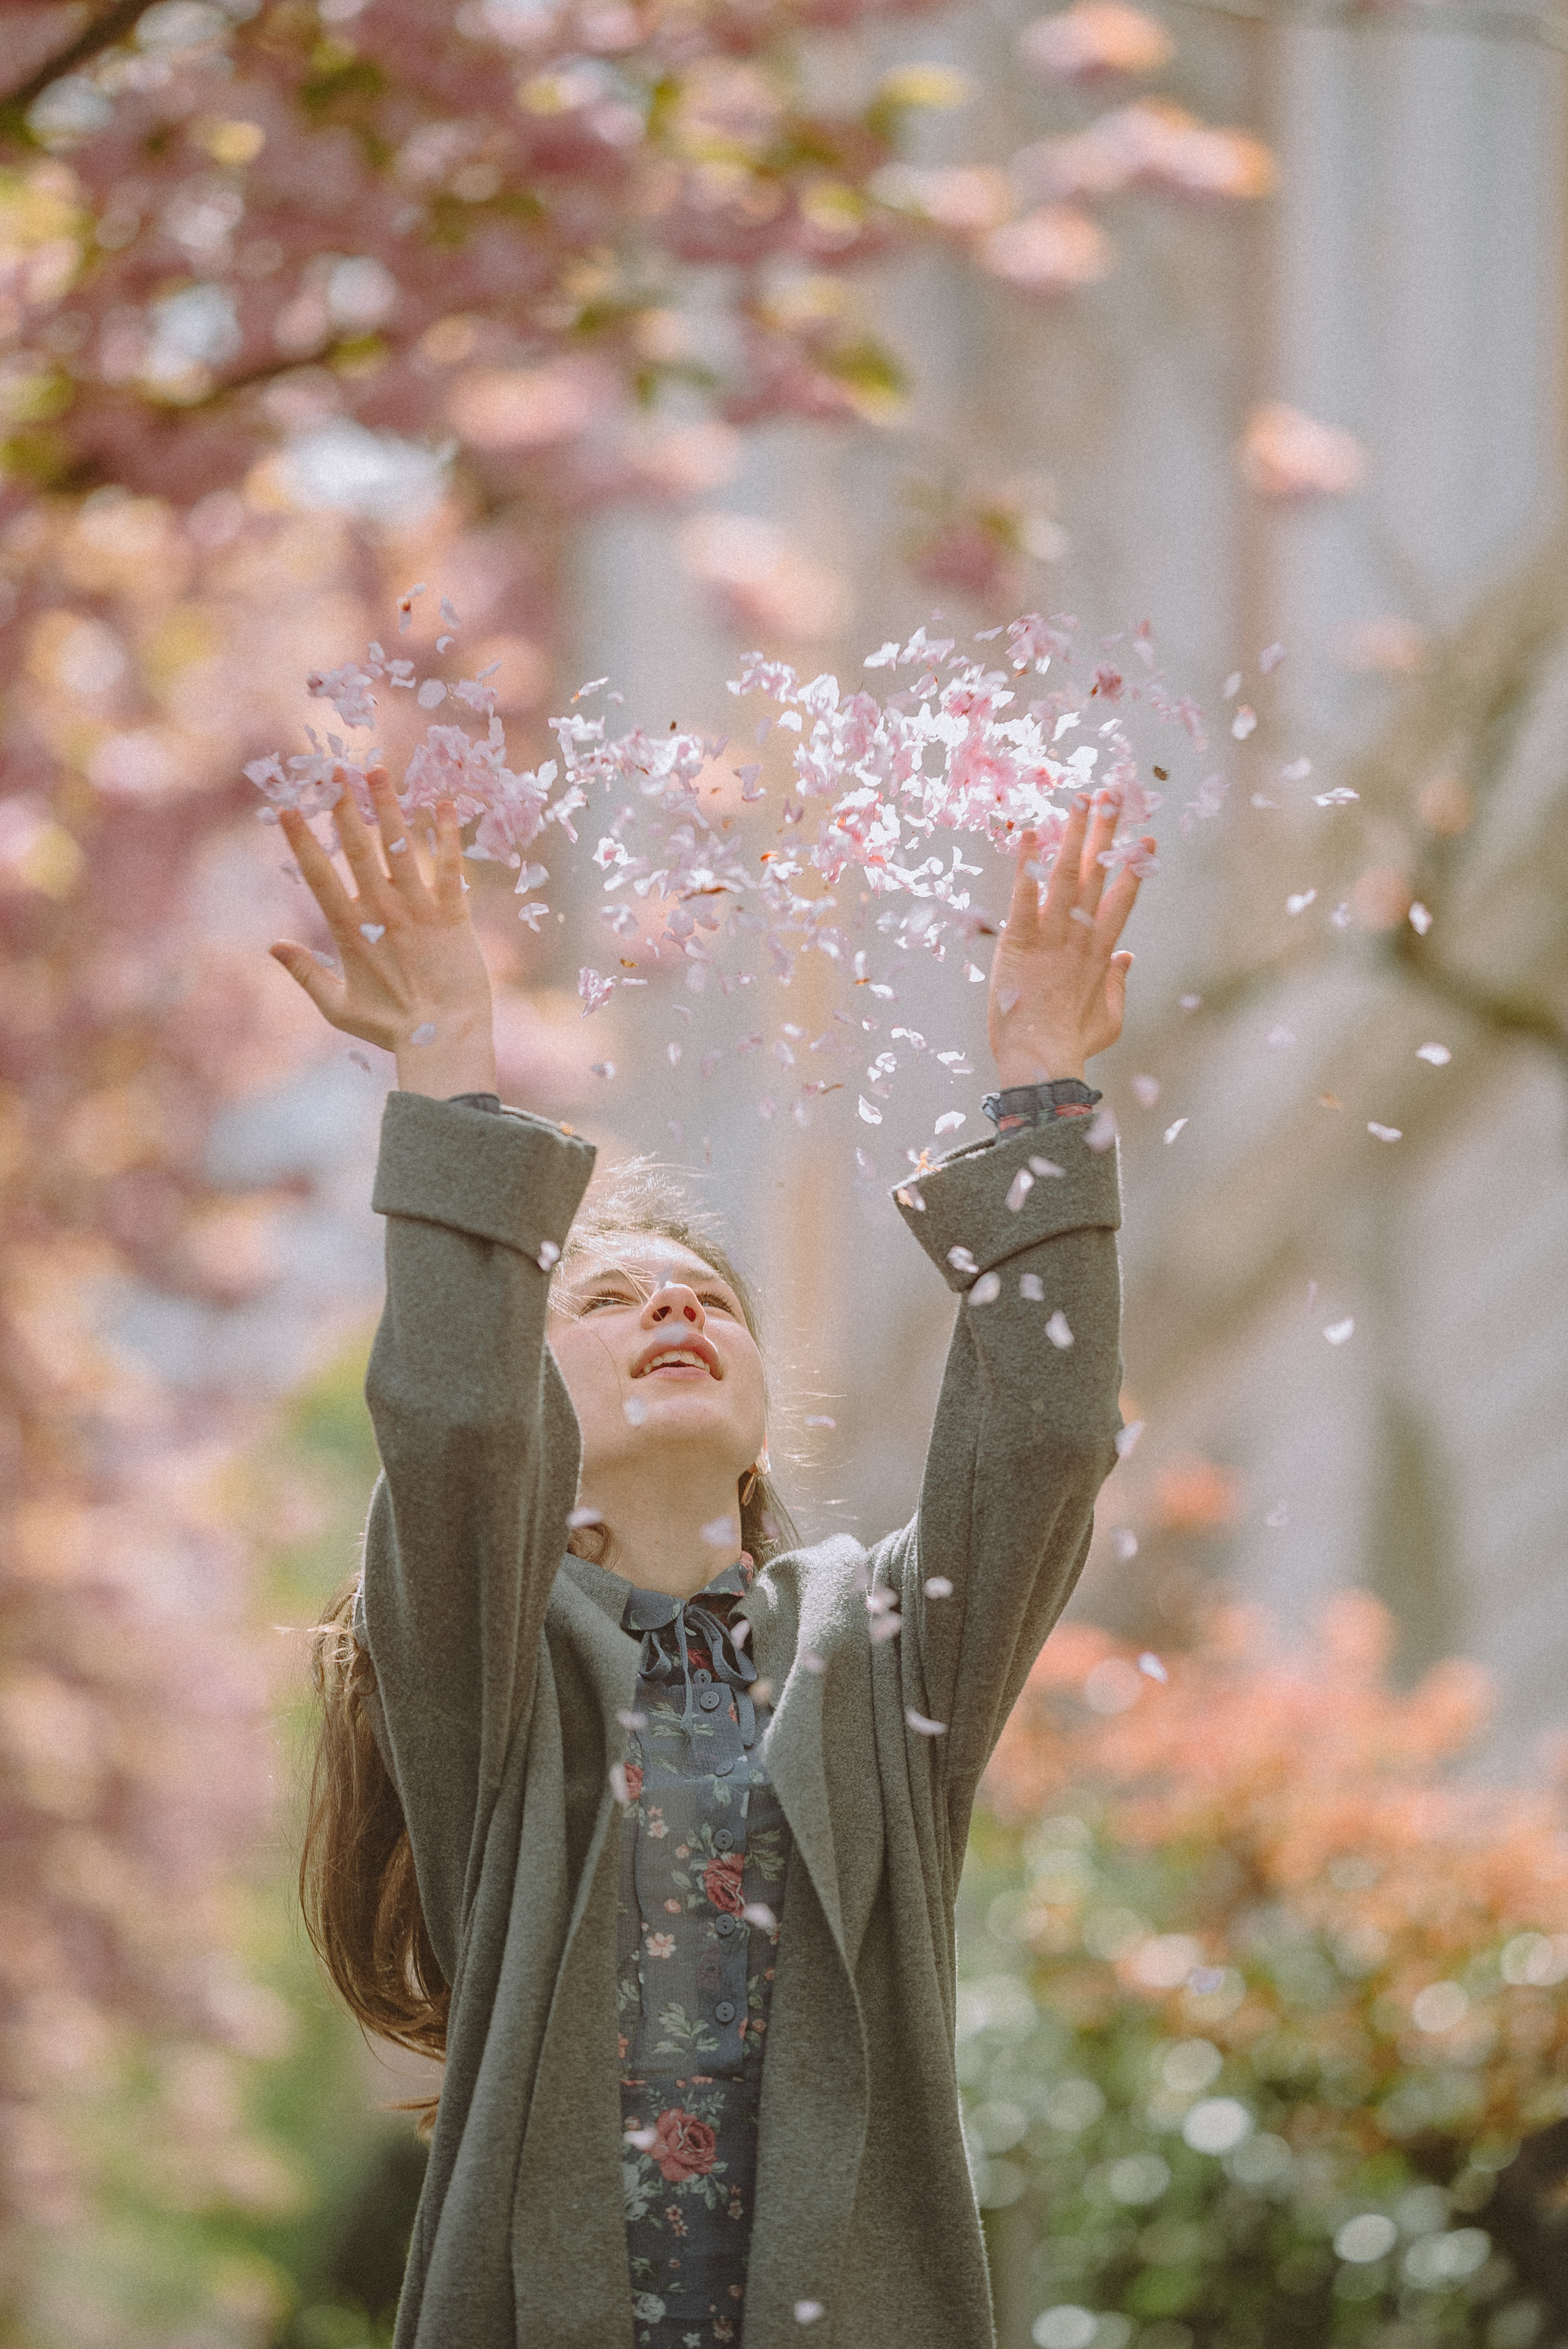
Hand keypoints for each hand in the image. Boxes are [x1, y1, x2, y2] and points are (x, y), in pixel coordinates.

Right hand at [269, 768, 497, 1097]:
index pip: (318, 875)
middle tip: (335, 771)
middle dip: (345, 807)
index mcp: (349, 931)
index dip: (302, 839)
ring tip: (377, 770)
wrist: (444, 1038)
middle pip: (357, 849)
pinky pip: (450, 866)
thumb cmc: (390, 1028)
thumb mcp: (337, 1006)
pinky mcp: (453, 914)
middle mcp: (382, 912)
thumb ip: (305, 973)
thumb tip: (272, 946)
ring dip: (388, 806)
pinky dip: (446, 834)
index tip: (288, 807)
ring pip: (400, 848)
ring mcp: (418, 910)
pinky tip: (443, 803)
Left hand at [987, 790, 1153, 1087]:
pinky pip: (1024, 897)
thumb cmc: (1072, 1046)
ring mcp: (1052, 938)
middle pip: (1098, 875)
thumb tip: (1127, 956)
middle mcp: (1080, 938)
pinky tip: (1027, 834)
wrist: (1042, 1062)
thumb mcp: (1107, 1018)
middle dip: (1107, 834)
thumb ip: (1117, 985)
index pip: (1122, 900)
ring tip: (1081, 800)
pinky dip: (1026, 865)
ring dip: (1074, 835)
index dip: (1134, 868)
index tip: (1147, 839)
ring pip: (1067, 876)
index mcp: (1101, 954)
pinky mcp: (1020, 942)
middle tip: (1115, 796)